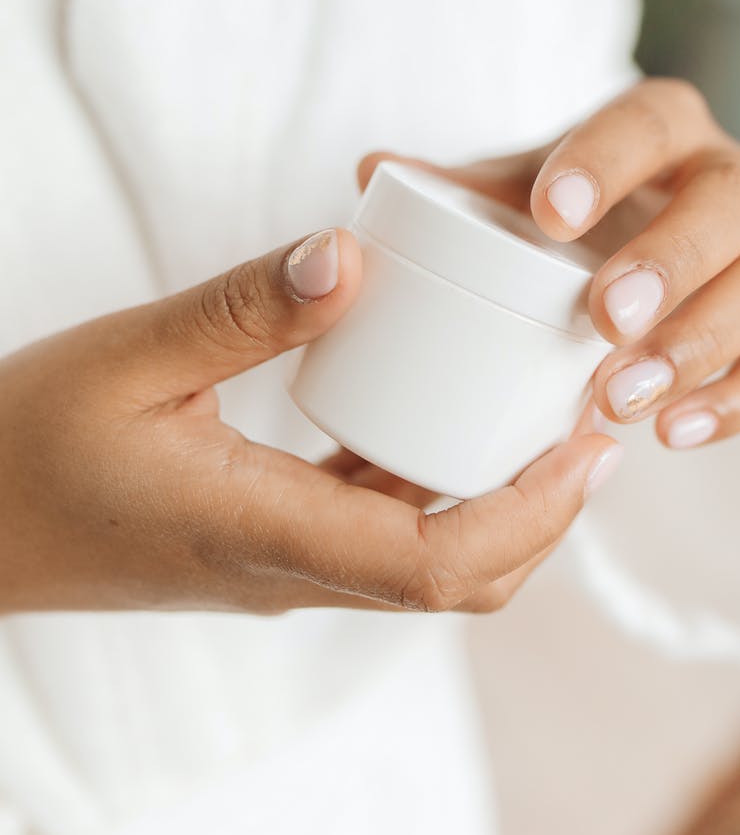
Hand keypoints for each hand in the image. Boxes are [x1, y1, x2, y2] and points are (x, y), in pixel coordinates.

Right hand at [0, 229, 617, 615]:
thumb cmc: (27, 448)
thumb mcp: (128, 357)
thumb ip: (243, 307)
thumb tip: (353, 254)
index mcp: (264, 534)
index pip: (434, 564)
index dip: (532, 513)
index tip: (587, 445)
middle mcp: (290, 571)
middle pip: (457, 580)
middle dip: (543, 515)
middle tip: (589, 425)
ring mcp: (281, 567)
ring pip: (425, 562)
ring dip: (499, 505)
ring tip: (540, 418)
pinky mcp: (269, 543)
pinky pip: (378, 531)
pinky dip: (434, 487)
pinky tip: (442, 415)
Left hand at [359, 78, 739, 450]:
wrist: (604, 251)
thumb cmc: (548, 216)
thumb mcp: (499, 192)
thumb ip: (445, 185)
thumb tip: (371, 170)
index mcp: (659, 127)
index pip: (648, 123)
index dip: (609, 162)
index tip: (551, 214)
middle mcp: (721, 180)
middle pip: (729, 204)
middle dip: (670, 261)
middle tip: (602, 317)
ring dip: (700, 343)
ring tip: (621, 395)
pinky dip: (738, 400)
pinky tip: (672, 433)